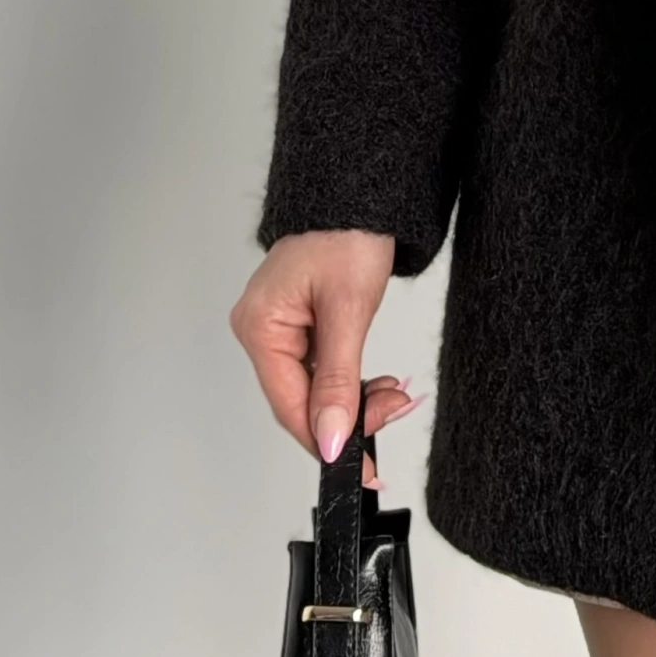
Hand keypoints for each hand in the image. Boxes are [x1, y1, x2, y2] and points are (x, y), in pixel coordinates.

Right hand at [230, 229, 415, 488]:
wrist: (363, 187)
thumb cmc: (348, 232)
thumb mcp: (348, 311)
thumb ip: (339, 382)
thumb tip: (332, 438)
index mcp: (260, 327)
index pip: (290, 406)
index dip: (327, 442)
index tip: (360, 469)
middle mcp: (261, 329)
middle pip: (301, 401)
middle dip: (351, 417)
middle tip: (395, 412)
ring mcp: (280, 326)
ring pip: (316, 388)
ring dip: (356, 400)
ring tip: (395, 396)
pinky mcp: (301, 321)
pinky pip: (321, 368)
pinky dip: (352, 381)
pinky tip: (378, 385)